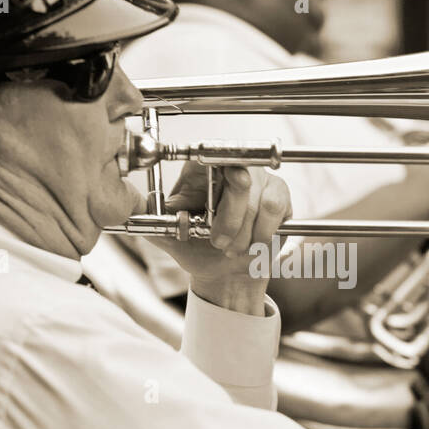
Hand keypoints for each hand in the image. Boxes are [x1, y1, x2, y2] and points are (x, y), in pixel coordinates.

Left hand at [141, 161, 290, 314]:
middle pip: (240, 179)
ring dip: (246, 232)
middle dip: (230, 219)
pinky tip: (253, 244)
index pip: (214, 155)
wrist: (226, 273)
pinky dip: (263, 232)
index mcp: (201, 170)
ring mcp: (260, 180)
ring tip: (233, 248)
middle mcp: (232, 167)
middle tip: (219, 243)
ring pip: (260, 199)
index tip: (226, 180)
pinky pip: (276, 208)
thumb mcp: (171, 238)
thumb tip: (147, 212)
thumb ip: (159, 224)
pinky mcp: (280, 196)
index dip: (221, 167)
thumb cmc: (197, 250)